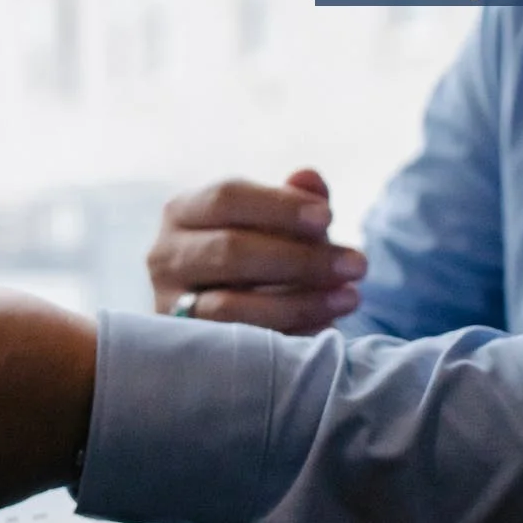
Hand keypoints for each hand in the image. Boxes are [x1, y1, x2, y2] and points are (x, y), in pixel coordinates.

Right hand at [148, 169, 365, 333]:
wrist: (231, 312)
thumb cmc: (258, 256)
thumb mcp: (278, 223)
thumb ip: (294, 199)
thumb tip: (308, 177)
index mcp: (184, 212)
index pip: (227, 198)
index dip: (280, 207)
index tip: (329, 219)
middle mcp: (164, 256)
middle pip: (229, 251)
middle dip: (300, 259)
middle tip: (357, 265)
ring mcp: (169, 304)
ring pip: (229, 305)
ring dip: (298, 302)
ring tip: (349, 298)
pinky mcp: (185, 345)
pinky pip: (236, 343)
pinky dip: (284, 334)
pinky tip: (325, 327)